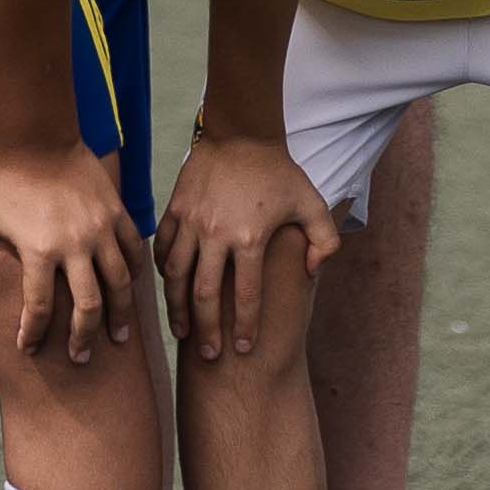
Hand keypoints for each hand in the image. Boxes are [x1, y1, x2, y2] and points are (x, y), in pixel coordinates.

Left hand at [0, 142, 145, 364]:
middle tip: (81, 358)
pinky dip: (136, 275)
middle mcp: (75, 245)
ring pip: (120, 284)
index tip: (28, 348)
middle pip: (88, 306)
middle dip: (84, 337)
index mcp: (39, 250)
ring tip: (118, 339)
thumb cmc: (3, 179)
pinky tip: (130, 292)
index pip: (39, 307)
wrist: (40, 136)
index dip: (33, 333)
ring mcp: (101, 229)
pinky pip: (134, 251)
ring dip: (119, 315)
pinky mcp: (118, 214)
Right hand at [156, 131, 340, 365]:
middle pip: (205, 294)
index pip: (247, 296)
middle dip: (206, 330)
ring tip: (181, 331)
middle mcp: (216, 234)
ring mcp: (191, 222)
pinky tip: (168, 288)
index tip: (245, 350)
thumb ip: (326, 241)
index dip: (246, 327)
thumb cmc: (278, 171)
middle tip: (208, 356)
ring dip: (177, 307)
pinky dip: (163, 271)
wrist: (240, 133)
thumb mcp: (313, 203)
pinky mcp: (174, 209)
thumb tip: (315, 272)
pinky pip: (163, 248)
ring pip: (176, 275)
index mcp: (249, 238)